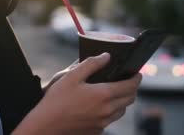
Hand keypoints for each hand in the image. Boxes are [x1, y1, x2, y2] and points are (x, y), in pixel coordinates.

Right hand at [14, 53, 141, 134]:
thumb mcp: (71, 76)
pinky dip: (111, 111)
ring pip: (121, 111)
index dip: (136, 79)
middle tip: (128, 81)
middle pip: (129, 99)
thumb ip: (91, 64)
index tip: (137, 73)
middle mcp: (107, 110)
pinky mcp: (97, 131)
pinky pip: (110, 120)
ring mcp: (103, 123)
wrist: (46, 125)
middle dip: (132, 89)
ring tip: (115, 93)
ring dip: (123, 101)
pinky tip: (100, 106)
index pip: (130, 86)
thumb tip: (106, 56)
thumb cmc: (57, 99)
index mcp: (103, 94)